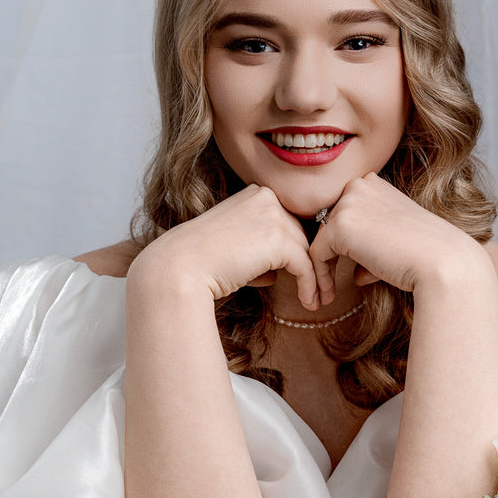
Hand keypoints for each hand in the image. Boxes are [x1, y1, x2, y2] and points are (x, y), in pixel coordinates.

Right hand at [137, 184, 320, 309]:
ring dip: (314, 278)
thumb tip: (275, 273)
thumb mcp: (231, 247)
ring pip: (306, 249)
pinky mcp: (277, 239)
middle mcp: (266, 198)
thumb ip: (256, 252)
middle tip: (318, 289)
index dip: (294, 249)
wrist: (179, 268)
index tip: (304, 272)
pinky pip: (305, 265)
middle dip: (308, 263)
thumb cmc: (198, 262)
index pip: (285, 221)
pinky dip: (310, 285)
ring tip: (316, 300)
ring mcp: (272, 215)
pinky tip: (309, 302)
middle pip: (300, 234)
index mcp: (254, 194)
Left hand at [308, 174, 489, 302]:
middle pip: (330, 224)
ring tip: (327, 296)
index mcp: (376, 184)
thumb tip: (356, 274)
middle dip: (333, 256)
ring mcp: (349, 203)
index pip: (347, 212)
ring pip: (322, 239)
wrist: (443, 262)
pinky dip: (320, 277)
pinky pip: (317, 254)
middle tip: (331, 287)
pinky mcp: (340, 225)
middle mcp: (360, 185)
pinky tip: (329, 297)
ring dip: (324, 269)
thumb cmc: (428, 256)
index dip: (346, 243)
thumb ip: (372, 253)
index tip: (351, 270)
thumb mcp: (396, 245)